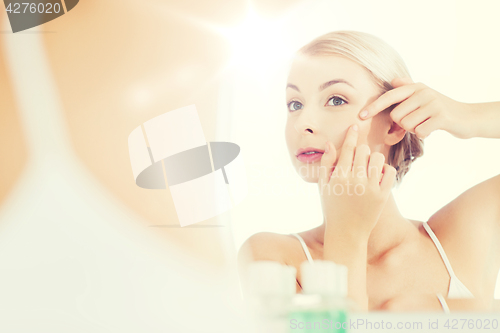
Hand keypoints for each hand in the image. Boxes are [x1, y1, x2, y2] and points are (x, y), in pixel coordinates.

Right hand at [317, 124, 396, 241]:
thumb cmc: (332, 208)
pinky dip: (385, 169)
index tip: (354, 126)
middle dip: (361, 151)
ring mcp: (370, 188)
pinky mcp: (383, 196)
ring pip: (377, 158)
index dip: (351, 135)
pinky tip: (378, 175)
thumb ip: (326, 164)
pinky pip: (390, 172)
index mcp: (339, 177)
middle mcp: (355, 181)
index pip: (347, 149)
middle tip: (358, 159)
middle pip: (363, 150)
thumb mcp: (323, 186)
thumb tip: (331, 144)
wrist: (346, 233)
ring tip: (368, 166)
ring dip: (373, 158)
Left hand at [358, 77, 473, 138]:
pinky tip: (433, 129)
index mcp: (416, 87)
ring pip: (407, 125)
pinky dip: (423, 134)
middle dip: (403, 124)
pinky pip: (419, 131)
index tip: (361, 116)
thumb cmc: (439, 110)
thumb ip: (408, 89)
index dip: (374, 106)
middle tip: (417, 121)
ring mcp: (433, 103)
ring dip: (414, 129)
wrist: (468, 117)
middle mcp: (423, 92)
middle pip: (396, 116)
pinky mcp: (441, 116)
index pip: (390, 96)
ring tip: (426, 123)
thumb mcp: (424, 96)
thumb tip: (394, 80)